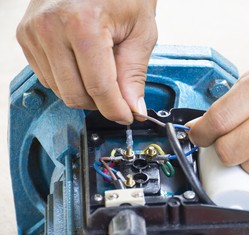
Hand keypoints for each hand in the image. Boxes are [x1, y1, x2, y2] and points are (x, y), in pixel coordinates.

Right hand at [17, 0, 156, 123]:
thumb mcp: (140, 31)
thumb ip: (134, 74)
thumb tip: (134, 108)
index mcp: (83, 23)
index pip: (99, 87)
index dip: (116, 109)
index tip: (127, 116)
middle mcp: (51, 27)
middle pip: (75, 95)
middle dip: (101, 103)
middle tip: (119, 95)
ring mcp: (33, 32)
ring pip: (60, 90)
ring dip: (85, 92)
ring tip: (102, 69)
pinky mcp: (26, 36)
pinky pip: (48, 78)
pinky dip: (69, 80)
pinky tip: (83, 64)